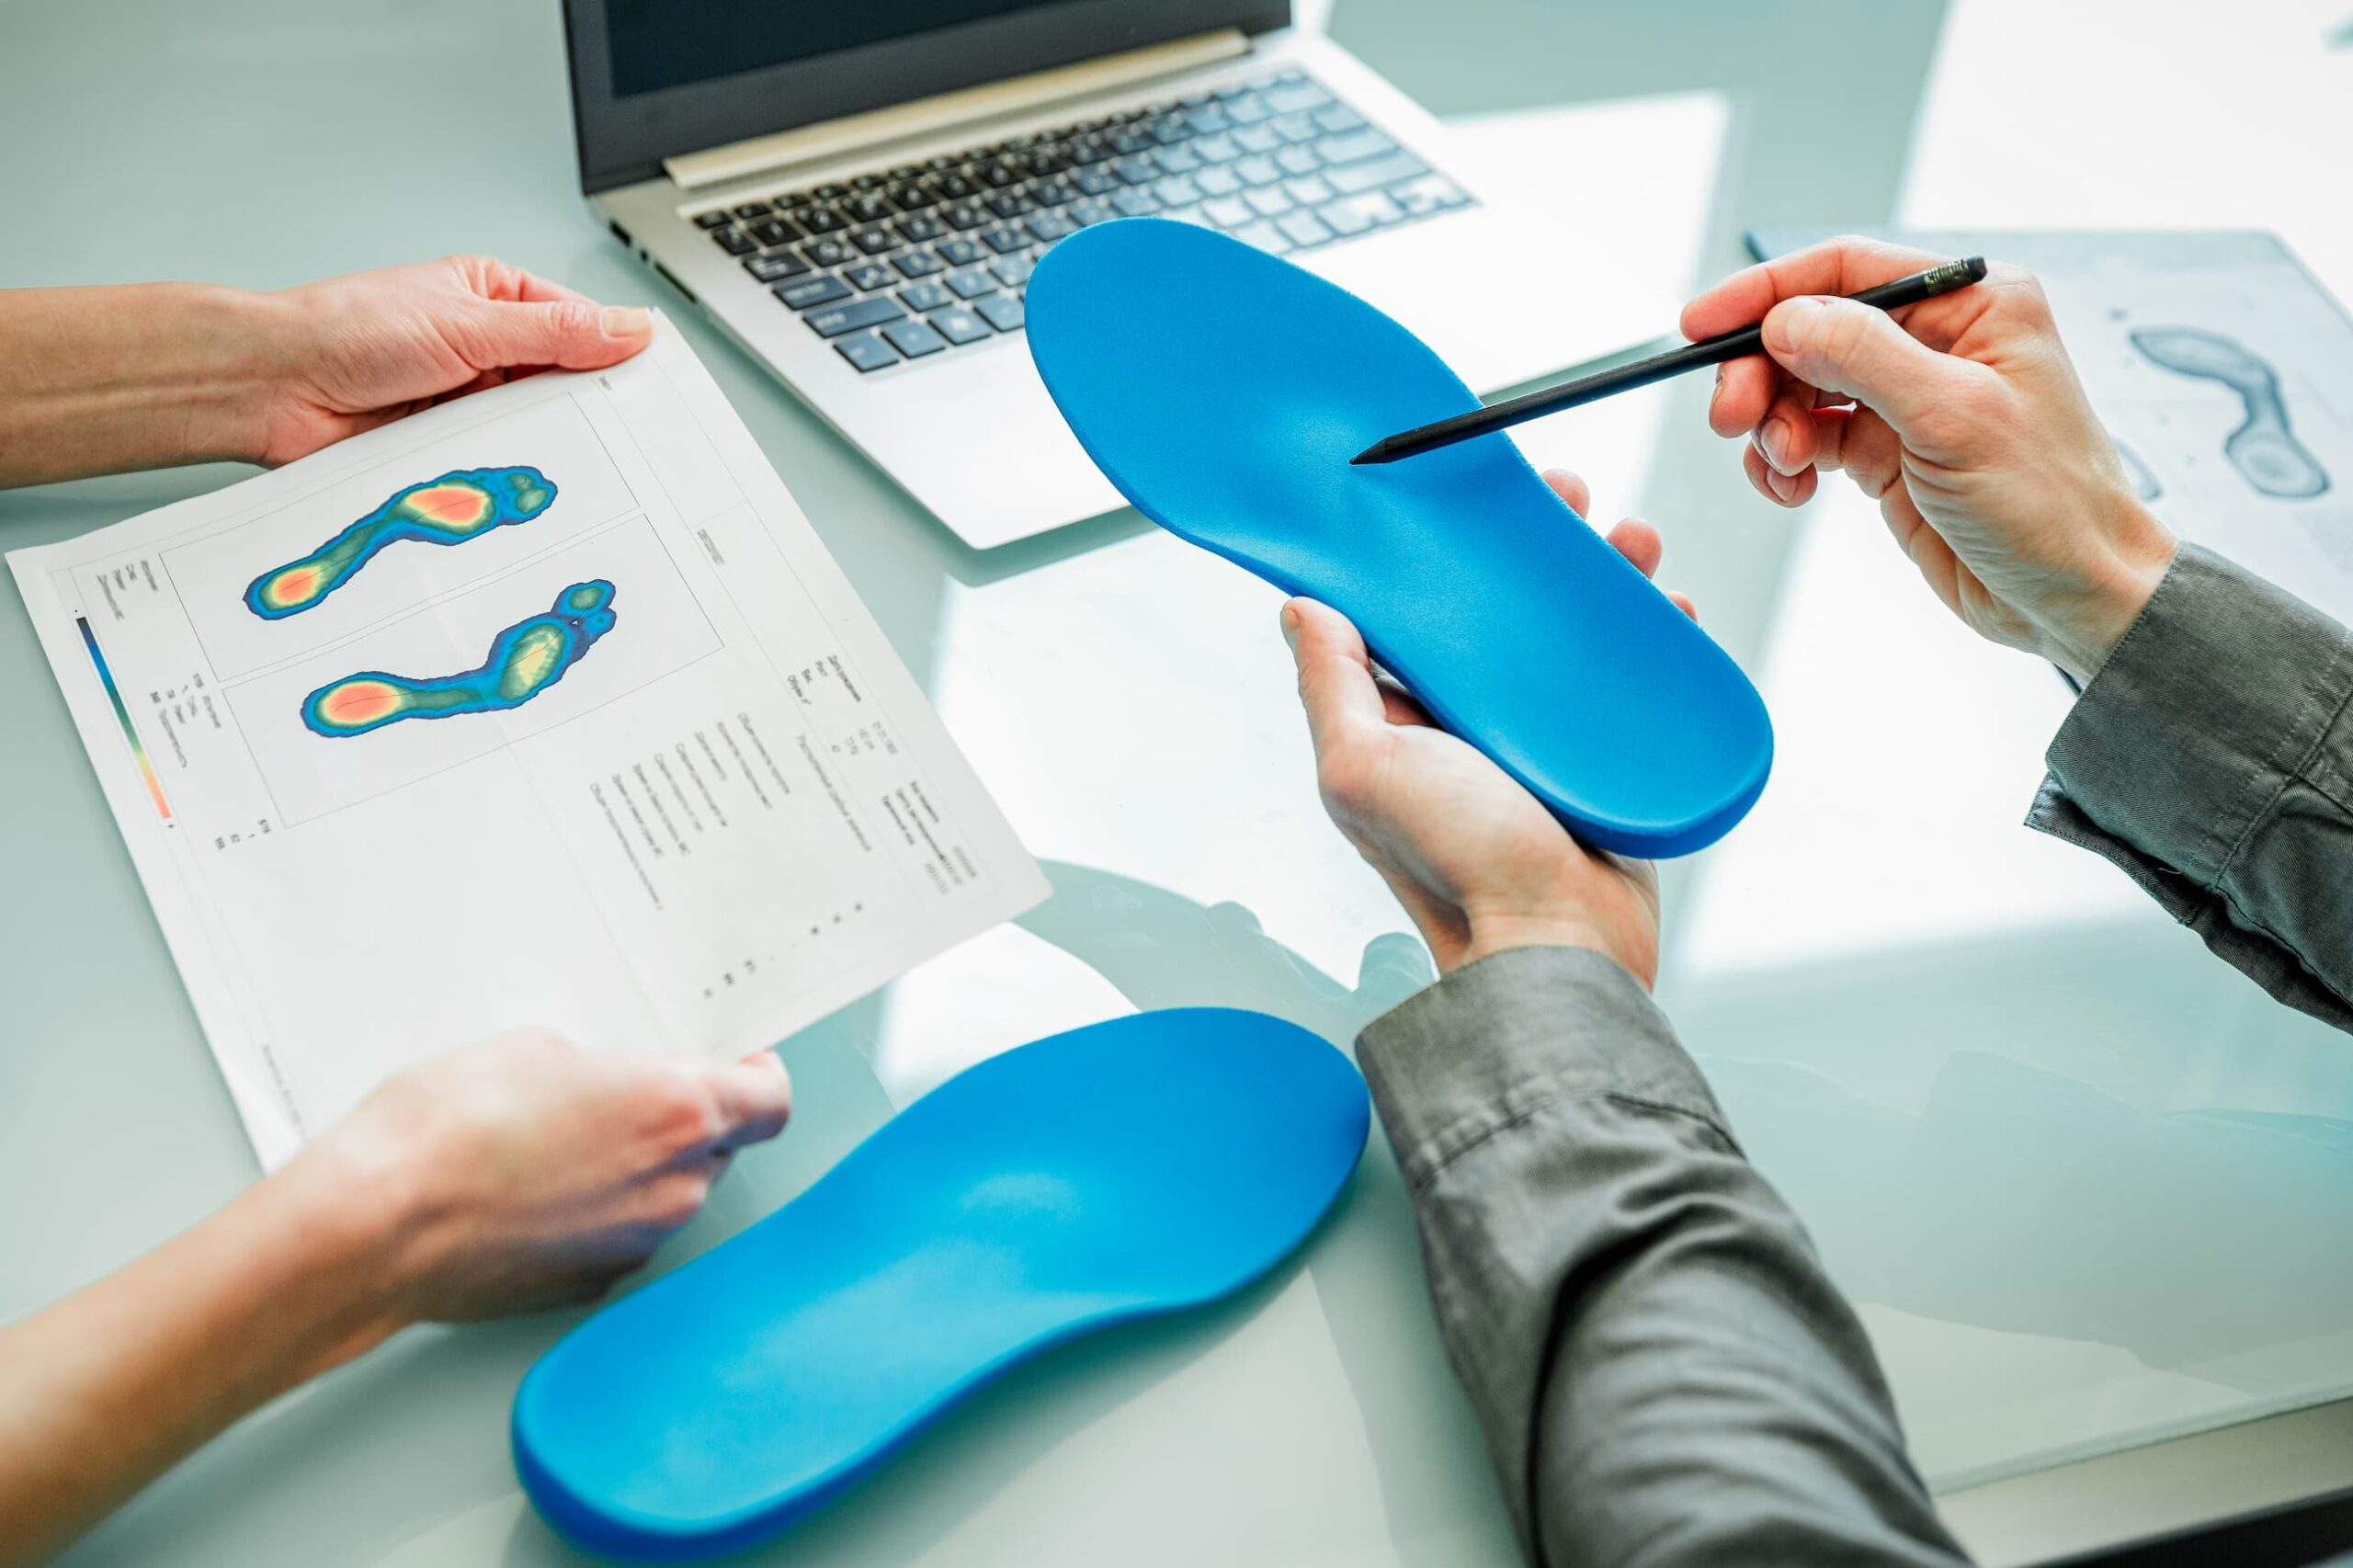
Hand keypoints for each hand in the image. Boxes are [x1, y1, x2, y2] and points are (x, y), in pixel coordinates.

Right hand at [0, 1030, 787, 1566]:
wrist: (373, 1227)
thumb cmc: (445, 1130)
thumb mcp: (537, 1049)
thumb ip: (609, 1071)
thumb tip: (616, 1087)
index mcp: (678, 1112)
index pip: (771, 1100)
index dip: (758, 1076)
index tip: (737, 1061)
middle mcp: (672, 1186)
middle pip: (721, 1147)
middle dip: (688, 1120)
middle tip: (629, 1092)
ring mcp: (634, 1244)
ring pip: (669, 1194)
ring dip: (640, 1167)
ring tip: (564, 1139)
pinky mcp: (590, 1284)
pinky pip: (618, 1236)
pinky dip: (596, 1213)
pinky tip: (536, 1190)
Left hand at [254, 256, 653, 465]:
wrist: (273, 388)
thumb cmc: (344, 330)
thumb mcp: (467, 322)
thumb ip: (553, 332)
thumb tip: (627, 328)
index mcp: (495, 297)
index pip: (579, 325)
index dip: (614, 353)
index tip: (647, 381)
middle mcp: (485, 347)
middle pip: (562, 380)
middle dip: (578, 403)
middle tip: (609, 425)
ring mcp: (469, 399)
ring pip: (533, 425)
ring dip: (537, 437)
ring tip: (553, 447)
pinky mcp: (450, 444)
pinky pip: (498, 459)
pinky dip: (506, 466)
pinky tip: (515, 472)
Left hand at [1284, 471, 1676, 984]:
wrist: (1557, 945)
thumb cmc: (1458, 871)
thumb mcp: (1363, 767)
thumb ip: (1330, 687)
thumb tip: (1300, 609)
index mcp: (1404, 722)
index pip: (1420, 616)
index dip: (1446, 555)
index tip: (1473, 500)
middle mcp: (1470, 729)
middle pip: (1507, 614)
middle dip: (1540, 550)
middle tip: (1570, 501)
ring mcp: (1542, 744)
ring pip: (1574, 638)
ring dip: (1605, 579)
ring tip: (1631, 540)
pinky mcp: (1605, 762)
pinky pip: (1630, 684)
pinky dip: (1652, 639)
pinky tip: (1668, 608)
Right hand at [1689, 236, 2176, 682]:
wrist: (2074, 595)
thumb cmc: (2052, 504)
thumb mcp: (1954, 418)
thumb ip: (1864, 358)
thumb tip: (1786, 320)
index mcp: (1973, 304)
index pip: (1846, 271)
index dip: (1765, 293)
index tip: (1702, 325)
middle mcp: (1938, 341)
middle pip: (1809, 330)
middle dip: (1761, 373)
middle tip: (1732, 419)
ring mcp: (1909, 398)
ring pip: (1800, 386)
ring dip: (1772, 425)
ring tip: (1784, 466)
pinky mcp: (1889, 451)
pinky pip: (1810, 437)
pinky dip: (1785, 462)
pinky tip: (1793, 488)